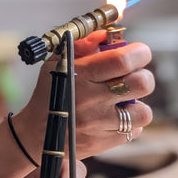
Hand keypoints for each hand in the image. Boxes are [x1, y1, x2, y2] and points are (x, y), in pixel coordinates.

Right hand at [13, 30, 154, 161]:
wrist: (34, 135)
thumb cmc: (48, 94)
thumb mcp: (57, 64)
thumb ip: (82, 45)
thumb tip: (106, 35)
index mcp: (82, 75)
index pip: (123, 59)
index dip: (140, 53)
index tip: (139, 53)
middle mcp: (92, 100)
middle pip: (141, 84)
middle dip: (144, 77)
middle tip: (133, 78)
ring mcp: (98, 124)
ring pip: (143, 113)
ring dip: (138, 105)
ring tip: (125, 103)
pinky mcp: (102, 143)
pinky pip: (132, 132)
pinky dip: (129, 125)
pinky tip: (116, 119)